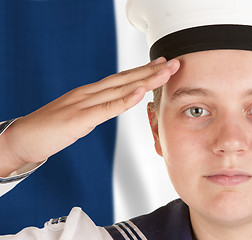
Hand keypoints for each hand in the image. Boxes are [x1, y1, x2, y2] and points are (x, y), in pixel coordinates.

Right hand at [0, 57, 179, 175]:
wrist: (22, 138)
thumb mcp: (80, 116)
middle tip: (173, 63)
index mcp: (90, 93)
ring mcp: (83, 103)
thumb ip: (98, 110)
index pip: (121, 79)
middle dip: (151, 71)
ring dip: (145, 80)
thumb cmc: (50, 129)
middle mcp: (89, 93)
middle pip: (125, 79)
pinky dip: (124, 99)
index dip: (143, 71)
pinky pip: (106, 108)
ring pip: (120, 89)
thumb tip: (114, 107)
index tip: (161, 66)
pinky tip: (139, 91)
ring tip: (164, 72)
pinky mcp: (78, 118)